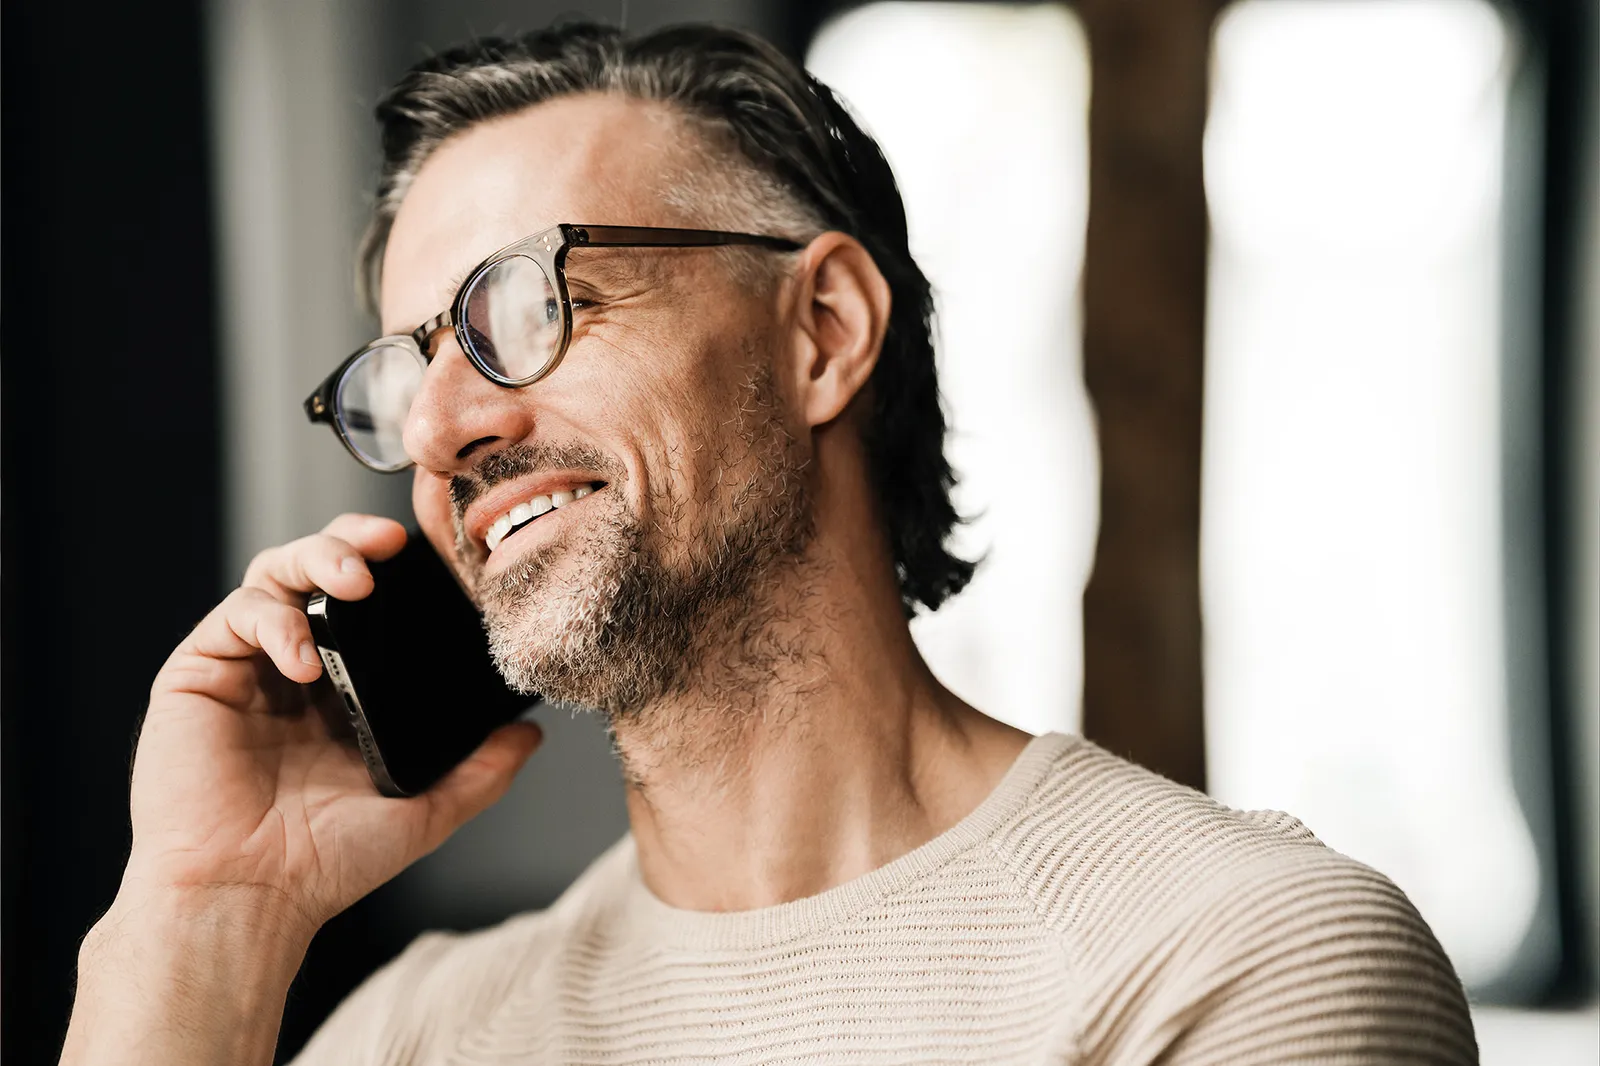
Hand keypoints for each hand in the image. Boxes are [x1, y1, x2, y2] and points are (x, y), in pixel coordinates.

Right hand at [121, 513, 541, 936]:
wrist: (246, 897)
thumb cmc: (322, 864)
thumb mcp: (423, 811)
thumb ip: (480, 770)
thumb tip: (531, 733)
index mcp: (346, 689)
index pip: (373, 604)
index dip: (399, 571)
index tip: (438, 558)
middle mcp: (296, 669)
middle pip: (319, 569)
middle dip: (353, 542)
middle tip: (388, 544)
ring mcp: (246, 667)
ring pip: (274, 575)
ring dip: (316, 560)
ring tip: (354, 580)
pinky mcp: (197, 673)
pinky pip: (234, 617)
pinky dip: (274, 623)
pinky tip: (303, 659)